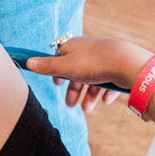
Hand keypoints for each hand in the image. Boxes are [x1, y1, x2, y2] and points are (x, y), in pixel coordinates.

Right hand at [27, 36, 154, 113]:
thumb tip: (27, 61)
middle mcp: (89, 50)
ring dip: (88, 95)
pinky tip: (105, 101)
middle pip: (77, 70)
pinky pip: (110, 80)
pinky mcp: (119, 66)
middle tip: (71, 105)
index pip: (61, 56)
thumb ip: (47, 66)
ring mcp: (105, 57)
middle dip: (73, 89)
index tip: (56, 83)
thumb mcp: (65, 67)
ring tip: (88, 109)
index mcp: (74, 46)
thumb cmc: (93, 63)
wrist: (127, 63)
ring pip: (94, 77)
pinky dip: (106, 91)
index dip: (57, 70)